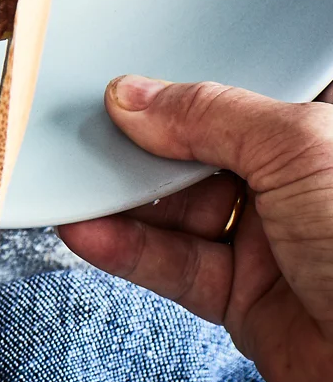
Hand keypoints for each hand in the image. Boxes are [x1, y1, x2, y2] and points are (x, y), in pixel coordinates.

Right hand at [58, 74, 332, 381]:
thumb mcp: (300, 150)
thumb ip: (210, 114)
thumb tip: (136, 97)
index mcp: (325, 134)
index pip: (242, 93)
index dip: (185, 87)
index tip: (127, 83)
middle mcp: (298, 185)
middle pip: (197, 151)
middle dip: (139, 145)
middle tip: (87, 134)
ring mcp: (272, 243)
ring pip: (176, 209)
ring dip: (120, 200)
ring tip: (74, 186)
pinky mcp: (244, 298)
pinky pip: (171, 265)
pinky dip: (126, 249)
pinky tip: (89, 231)